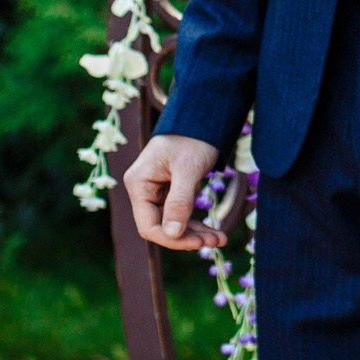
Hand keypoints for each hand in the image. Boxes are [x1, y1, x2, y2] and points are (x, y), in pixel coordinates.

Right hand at [124, 133, 224, 250]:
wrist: (202, 116)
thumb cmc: (193, 137)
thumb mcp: (188, 168)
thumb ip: (179, 201)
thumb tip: (171, 234)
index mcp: (139, 183)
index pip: (149, 225)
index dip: (173, 239)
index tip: (199, 244)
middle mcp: (143, 189)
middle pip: (162, 226)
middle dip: (189, 237)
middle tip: (218, 241)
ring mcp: (155, 191)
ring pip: (173, 223)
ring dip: (196, 233)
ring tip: (221, 239)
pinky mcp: (169, 191)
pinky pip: (179, 214)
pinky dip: (196, 223)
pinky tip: (214, 231)